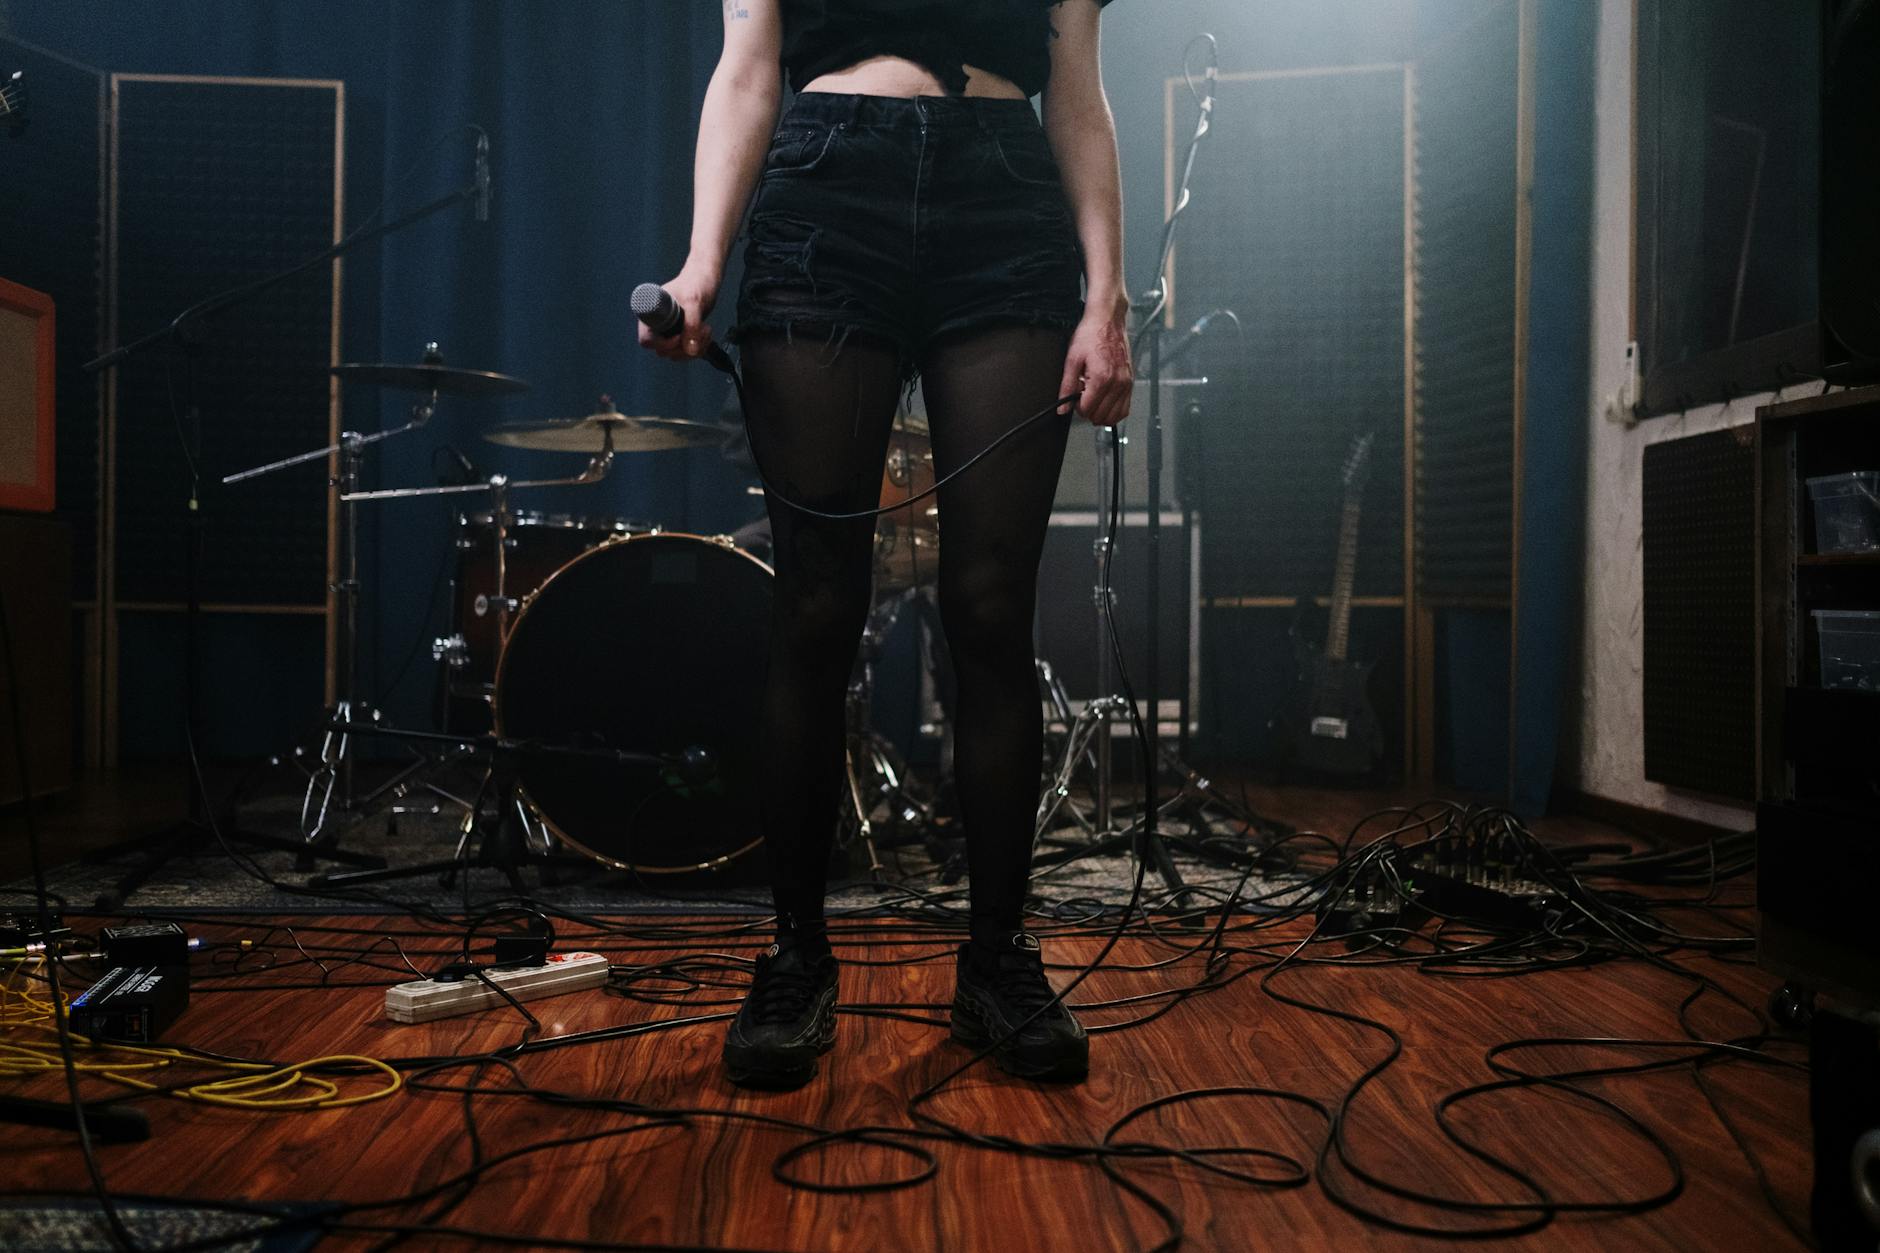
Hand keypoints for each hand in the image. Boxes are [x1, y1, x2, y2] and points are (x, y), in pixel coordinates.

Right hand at [637, 265, 719, 362]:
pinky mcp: (683, 335)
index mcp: (652, 315)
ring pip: (677, 354)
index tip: (678, 336)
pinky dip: (700, 347)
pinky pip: (687, 352)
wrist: (706, 278)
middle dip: (684, 347)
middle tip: (699, 331)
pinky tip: (706, 333)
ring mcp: (670, 331)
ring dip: (695, 348)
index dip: (662, 344)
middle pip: (663, 351)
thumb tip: (690, 350)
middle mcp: (659, 325)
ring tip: (705, 330)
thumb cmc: (695, 283)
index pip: (646, 340)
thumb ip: (691, 325)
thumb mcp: (693, 302)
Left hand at [1057, 308, 1132, 426]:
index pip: (1088, 410)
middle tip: (1083, 395)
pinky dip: (1114, 411)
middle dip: (1089, 410)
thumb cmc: (1091, 335)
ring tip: (1093, 398)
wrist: (1107, 320)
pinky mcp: (1130, 382)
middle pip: (1101, 416)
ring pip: (1114, 417)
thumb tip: (1063, 408)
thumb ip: (1067, 386)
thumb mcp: (1072, 359)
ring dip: (1101, 413)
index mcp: (1101, 378)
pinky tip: (1105, 401)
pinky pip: (1125, 408)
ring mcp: (1126, 384)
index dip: (1077, 407)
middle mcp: (1117, 383)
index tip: (1075, 397)